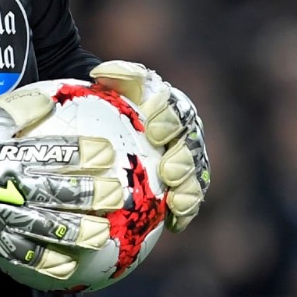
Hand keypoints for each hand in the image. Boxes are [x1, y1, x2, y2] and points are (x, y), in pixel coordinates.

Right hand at [0, 88, 127, 281]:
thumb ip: (20, 109)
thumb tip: (51, 99)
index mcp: (9, 156)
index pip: (50, 153)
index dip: (81, 152)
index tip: (107, 152)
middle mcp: (8, 188)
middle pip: (55, 193)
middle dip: (88, 195)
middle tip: (117, 195)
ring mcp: (1, 216)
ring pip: (43, 227)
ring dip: (75, 232)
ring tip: (102, 234)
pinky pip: (21, 255)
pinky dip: (44, 263)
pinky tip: (69, 268)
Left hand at [89, 60, 210, 230]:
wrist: (109, 128)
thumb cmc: (109, 104)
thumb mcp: (110, 87)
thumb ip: (114, 76)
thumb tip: (100, 73)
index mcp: (169, 104)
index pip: (173, 107)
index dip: (168, 117)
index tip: (152, 129)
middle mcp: (183, 130)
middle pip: (190, 143)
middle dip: (184, 158)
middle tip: (169, 170)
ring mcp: (186, 158)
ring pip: (195, 172)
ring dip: (189, 187)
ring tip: (178, 202)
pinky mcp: (184, 185)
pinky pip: (190, 198)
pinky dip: (185, 210)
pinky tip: (176, 224)